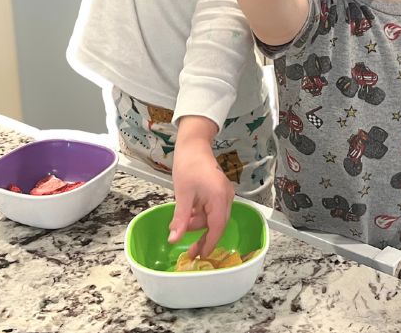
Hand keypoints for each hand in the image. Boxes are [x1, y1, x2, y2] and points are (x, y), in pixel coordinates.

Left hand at [168, 127, 234, 258]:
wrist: (193, 144)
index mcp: (219, 197)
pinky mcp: (218, 191)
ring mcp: (223, 194)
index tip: (201, 257)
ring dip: (199, 224)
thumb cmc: (188, 165)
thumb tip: (174, 239)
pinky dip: (200, 215)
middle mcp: (226, 197)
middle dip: (203, 237)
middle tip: (189, 251)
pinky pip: (211, 209)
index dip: (210, 244)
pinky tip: (188, 215)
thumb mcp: (182, 194)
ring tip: (181, 226)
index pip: (217, 227)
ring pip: (213, 217)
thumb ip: (181, 218)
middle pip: (217, 224)